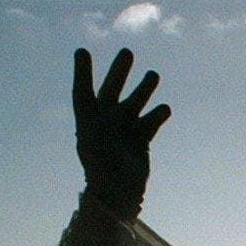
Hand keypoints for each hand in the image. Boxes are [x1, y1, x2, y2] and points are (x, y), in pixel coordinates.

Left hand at [73, 48, 171, 218]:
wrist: (118, 193)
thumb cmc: (100, 165)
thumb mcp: (93, 134)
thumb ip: (93, 108)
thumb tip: (84, 63)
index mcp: (88, 120)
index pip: (83, 92)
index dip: (82, 72)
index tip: (81, 51)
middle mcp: (106, 122)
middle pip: (112, 91)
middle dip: (119, 72)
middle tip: (127, 52)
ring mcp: (124, 131)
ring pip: (135, 103)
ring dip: (143, 88)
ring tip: (153, 75)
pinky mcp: (141, 140)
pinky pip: (150, 122)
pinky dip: (158, 114)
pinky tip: (164, 108)